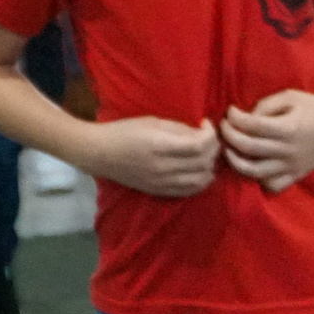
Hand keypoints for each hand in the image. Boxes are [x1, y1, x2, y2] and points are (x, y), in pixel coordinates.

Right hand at [84, 116, 221, 196]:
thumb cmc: (125, 131)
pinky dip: (202, 180)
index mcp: (160, 145)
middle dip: (213, 147)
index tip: (205, 124)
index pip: (199, 145)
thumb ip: (180, 129)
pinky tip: (200, 169)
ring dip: (210, 165)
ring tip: (205, 153)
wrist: (100, 153)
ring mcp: (162, 182)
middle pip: (203, 162)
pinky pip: (190, 190)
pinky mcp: (160, 191)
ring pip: (201, 179)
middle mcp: (163, 167)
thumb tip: (202, 133)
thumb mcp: (153, 122)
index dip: (210, 134)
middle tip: (208, 137)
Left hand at [220, 89, 313, 192]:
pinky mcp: (295, 175)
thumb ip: (266, 105)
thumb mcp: (290, 97)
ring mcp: (291, 166)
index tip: (230, 112)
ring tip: (229, 150)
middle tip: (223, 128)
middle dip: (229, 137)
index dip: (235, 118)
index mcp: (288, 128)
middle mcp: (288, 150)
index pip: (252, 125)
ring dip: (235, 161)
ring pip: (255, 171)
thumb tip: (245, 119)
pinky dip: (258, 179)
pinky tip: (253, 167)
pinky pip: (272, 185)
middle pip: (249, 148)